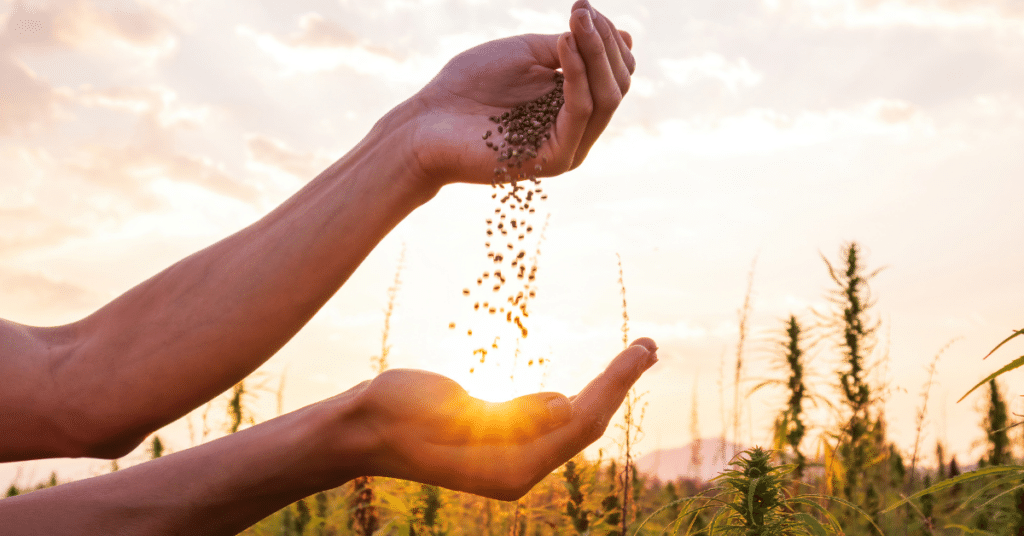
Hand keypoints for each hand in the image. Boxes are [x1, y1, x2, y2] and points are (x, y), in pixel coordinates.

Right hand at [350, 337, 657, 500]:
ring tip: (639, 354)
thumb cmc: (392, 415)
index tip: (640, 352)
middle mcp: (519, 468)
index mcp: (508, 469)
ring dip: (607, 386)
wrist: (361, 428)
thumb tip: (564, 407)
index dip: (614, 386)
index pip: (577, 424)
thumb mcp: (445, 410)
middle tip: (651, 345)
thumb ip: (508, 416)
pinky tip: (604, 379)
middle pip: (585, 423)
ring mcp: (513, 455)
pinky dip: (581, 393)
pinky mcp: (504, 438)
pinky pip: (553, 417)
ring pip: (574, 419)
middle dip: (619, 384)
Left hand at [409, 1, 634, 187]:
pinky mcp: (553, 159)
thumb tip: (623, 36)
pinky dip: (577, 75)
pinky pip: (579, 112)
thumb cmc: (469, 86)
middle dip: (604, 43)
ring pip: (606, 98)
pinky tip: (564, 46)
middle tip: (581, 11)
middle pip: (617, 85)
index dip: (606, 37)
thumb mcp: (527, 53)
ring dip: (595, 53)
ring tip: (576, 23)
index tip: (583, 6)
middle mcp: (577, 130)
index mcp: (574, 105)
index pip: (615, 72)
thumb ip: (570, 47)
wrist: (427, 121)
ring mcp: (568, 147)